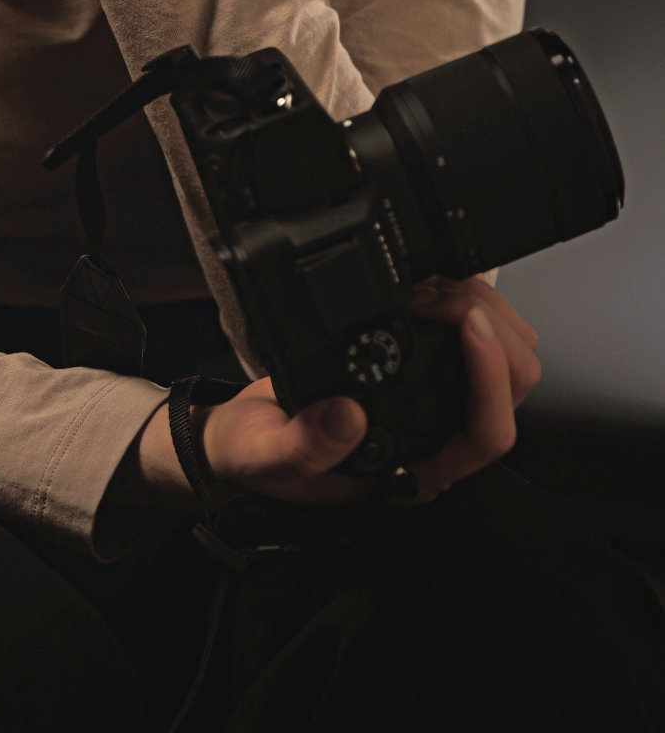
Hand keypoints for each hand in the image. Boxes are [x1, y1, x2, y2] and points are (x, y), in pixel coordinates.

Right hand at [121, 276, 539, 512]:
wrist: (239, 436)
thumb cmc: (258, 456)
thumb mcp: (266, 455)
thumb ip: (306, 444)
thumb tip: (350, 416)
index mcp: (412, 468)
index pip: (486, 433)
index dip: (489, 378)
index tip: (467, 324)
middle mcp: (434, 436)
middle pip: (512, 388)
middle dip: (492, 331)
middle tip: (443, 294)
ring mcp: (432, 399)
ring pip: (501, 357)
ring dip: (481, 311)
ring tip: (431, 287)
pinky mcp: (419, 365)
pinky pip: (468, 333)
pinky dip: (458, 300)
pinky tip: (424, 284)